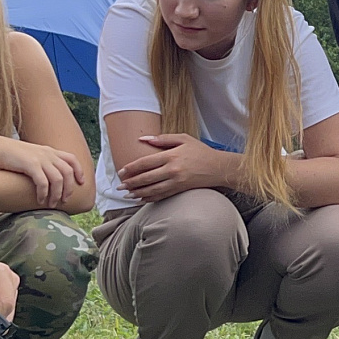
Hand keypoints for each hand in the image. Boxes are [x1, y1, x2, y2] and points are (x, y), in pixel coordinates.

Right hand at [0, 136, 84, 208]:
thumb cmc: (12, 156)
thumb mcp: (32, 156)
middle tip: (64, 201)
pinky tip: (40, 200)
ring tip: (51, 204)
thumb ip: (43, 163)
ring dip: (57, 194)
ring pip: (58, 179)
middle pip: (68, 172)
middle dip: (69, 188)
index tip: (81, 183)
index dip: (79, 171)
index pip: (72, 159)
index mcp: (50, 151)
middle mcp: (48, 154)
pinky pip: (43, 182)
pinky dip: (44, 193)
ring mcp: (40, 158)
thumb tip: (49, 179)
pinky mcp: (30, 164)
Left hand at [117, 134, 234, 201]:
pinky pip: (161, 196)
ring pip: (152, 190)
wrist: (218, 167)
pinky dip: (150, 198)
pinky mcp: (180, 190)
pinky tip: (141, 199)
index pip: (145, 162)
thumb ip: (162, 139)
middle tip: (119, 186)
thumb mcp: (183, 139)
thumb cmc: (201, 151)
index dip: (131, 168)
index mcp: (171, 155)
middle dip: (131, 183)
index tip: (121, 172)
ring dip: (137, 193)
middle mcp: (172, 170)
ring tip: (127, 194)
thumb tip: (143, 139)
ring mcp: (176, 182)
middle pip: (146, 178)